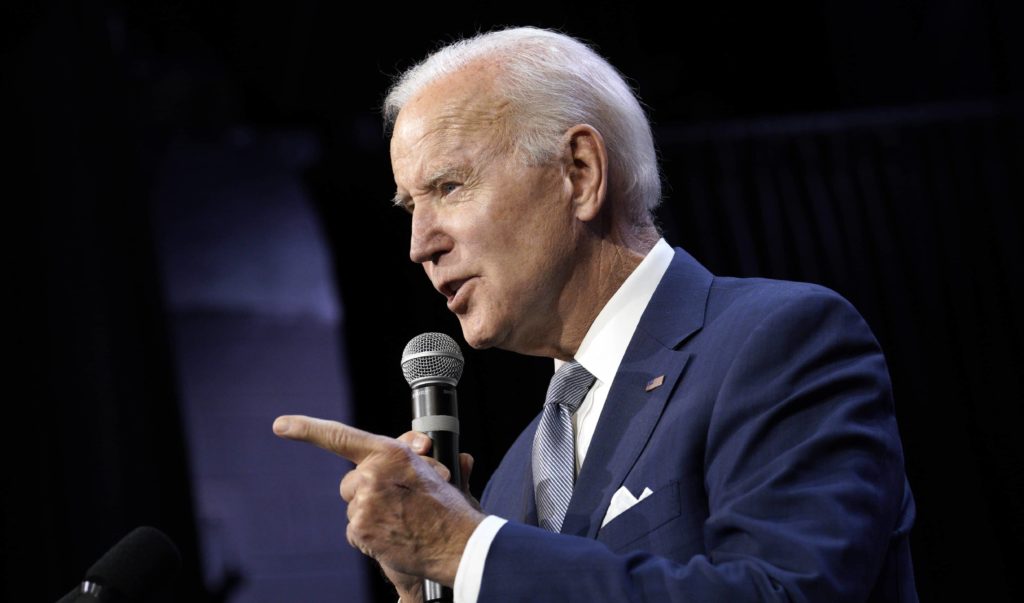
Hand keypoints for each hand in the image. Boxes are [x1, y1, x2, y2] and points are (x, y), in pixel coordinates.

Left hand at [272, 415, 484, 586]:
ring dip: (371, 515)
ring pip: (354, 508)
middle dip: (367, 491)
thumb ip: (432, 461)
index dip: (307, 429)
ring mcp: (364, 502)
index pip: (340, 437)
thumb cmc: (454, 510)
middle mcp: (373, 473)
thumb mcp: (446, 474)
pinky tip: (393, 538)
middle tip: (396, 503)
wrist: (460, 544)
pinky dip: (370, 537)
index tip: (281, 425)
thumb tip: (447, 453)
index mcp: (392, 453)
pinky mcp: (361, 529)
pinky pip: (355, 532)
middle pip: (350, 482)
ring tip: (401, 523)